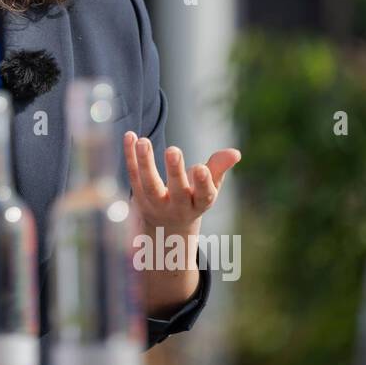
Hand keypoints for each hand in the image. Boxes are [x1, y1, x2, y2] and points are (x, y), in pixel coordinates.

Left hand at [123, 130, 240, 234]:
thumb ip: (219, 168)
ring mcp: (155, 204)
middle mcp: (177, 207)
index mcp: (198, 204)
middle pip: (175, 191)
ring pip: (149, 184)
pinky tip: (130, 135)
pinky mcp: (138, 196)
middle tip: (173, 150)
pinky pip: (132, 174)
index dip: (203, 183)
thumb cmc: (193, 199)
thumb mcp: (209, 187)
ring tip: (144, 141)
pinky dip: (130, 155)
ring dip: (145, 162)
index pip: (203, 196)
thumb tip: (235, 153)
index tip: (201, 168)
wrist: (166, 228)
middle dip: (174, 171)